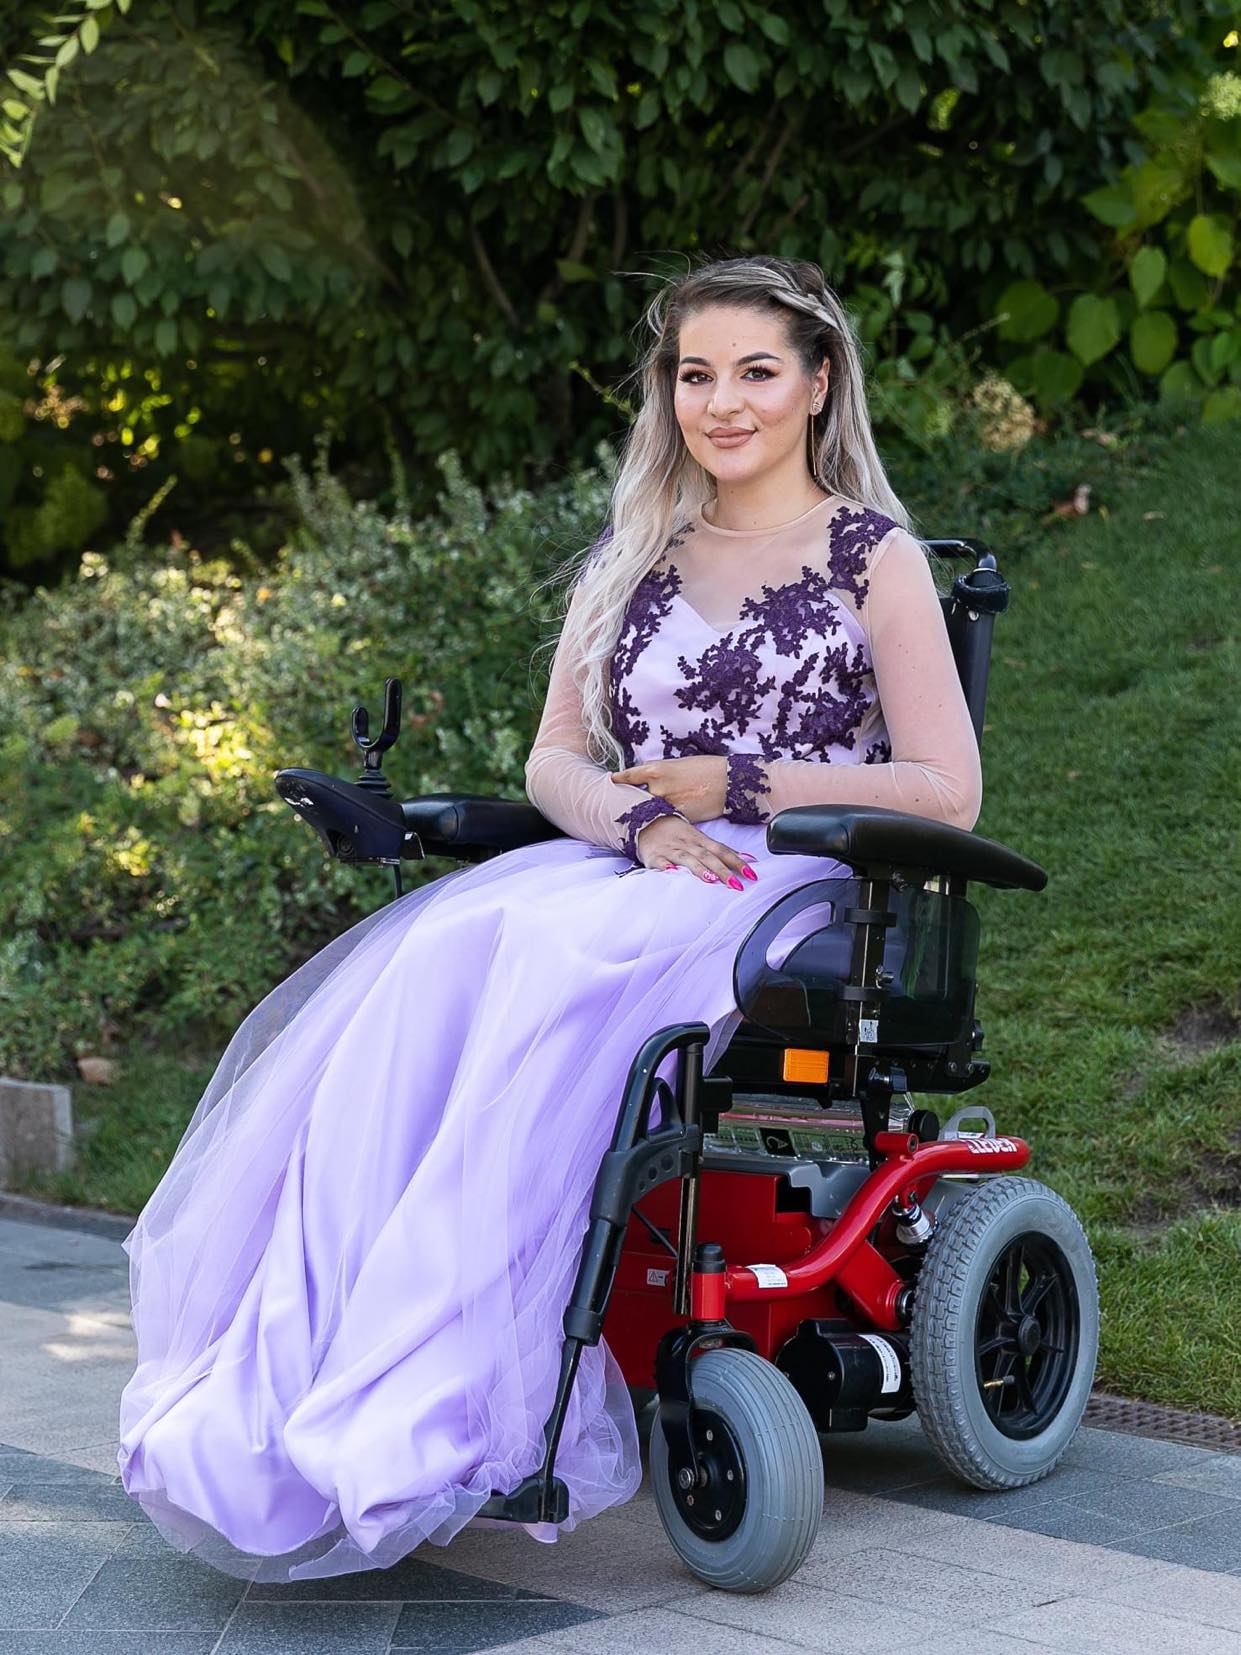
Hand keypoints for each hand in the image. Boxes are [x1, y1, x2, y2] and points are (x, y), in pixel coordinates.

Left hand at [611, 756, 727, 822]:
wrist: (727, 781)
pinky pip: (665, 820)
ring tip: (642, 816)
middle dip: (632, 801)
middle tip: (621, 804)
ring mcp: (666, 804)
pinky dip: (663, 821)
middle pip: (636, 798)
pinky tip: (661, 824)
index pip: (629, 776)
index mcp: (655, 770)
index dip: (618, 779)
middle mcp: (656, 788)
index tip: (610, 780)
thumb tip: (649, 781)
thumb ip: (660, 774)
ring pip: (650, 812)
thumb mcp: (678, 765)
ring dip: (647, 814)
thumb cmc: (705, 768)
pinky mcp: (678, 817)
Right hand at [633, 814, 758, 888]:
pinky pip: (660, 861)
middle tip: (736, 885)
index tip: (752, 874)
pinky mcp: (655, 856)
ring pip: (687, 858)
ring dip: (699, 868)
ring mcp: (671, 849)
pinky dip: (665, 866)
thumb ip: (721, 850)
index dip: (738, 862)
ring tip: (711, 879)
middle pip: (708, 856)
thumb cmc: (678, 834)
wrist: (646, 821)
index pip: (722, 850)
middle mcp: (688, 844)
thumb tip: (748, 858)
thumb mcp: (701, 839)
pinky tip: (671, 872)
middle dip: (722, 870)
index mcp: (701, 840)